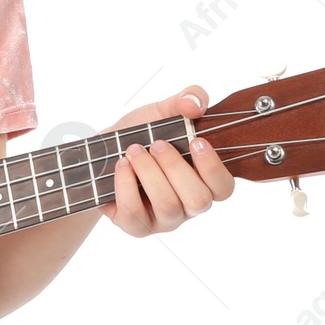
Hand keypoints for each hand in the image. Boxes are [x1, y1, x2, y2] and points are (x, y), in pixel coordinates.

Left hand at [102, 86, 233, 236]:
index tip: (195, 141)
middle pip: (199, 200)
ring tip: (133, 150)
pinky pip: (134, 214)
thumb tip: (195, 104)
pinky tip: (121, 165)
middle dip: (175, 167)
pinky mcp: (136, 226)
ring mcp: (163, 219)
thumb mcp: (162, 110)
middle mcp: (188, 205)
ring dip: (149, 173)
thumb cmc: (140, 134)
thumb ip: (186, 99)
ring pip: (168, 205)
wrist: (100, 151)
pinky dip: (126, 184)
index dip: (213, 167)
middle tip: (156, 144)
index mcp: (203, 180)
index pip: (224, 188)